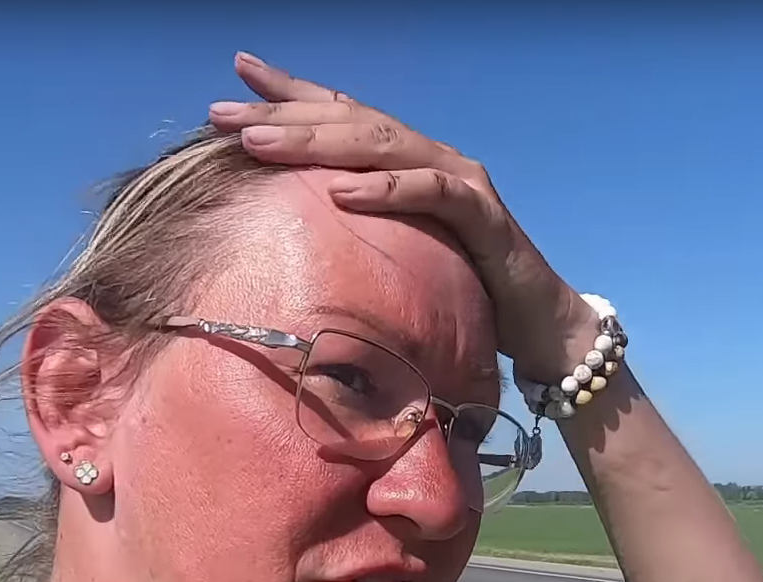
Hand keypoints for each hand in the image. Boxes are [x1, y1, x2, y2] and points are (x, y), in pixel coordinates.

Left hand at [207, 52, 602, 382]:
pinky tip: (341, 191)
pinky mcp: (484, 216)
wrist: (540, 326)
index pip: (342, 113)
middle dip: (282, 115)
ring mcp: (460, 181)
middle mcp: (432, 157)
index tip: (235, 74)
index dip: (291, 91)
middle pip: (349, 122)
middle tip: (222, 115)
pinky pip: (430, 193)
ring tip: (261, 144)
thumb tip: (289, 239)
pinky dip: (386, 189)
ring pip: (382, 146)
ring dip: (316, 142)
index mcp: (406, 163)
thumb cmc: (465, 294)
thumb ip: (357, 237)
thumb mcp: (397, 258)